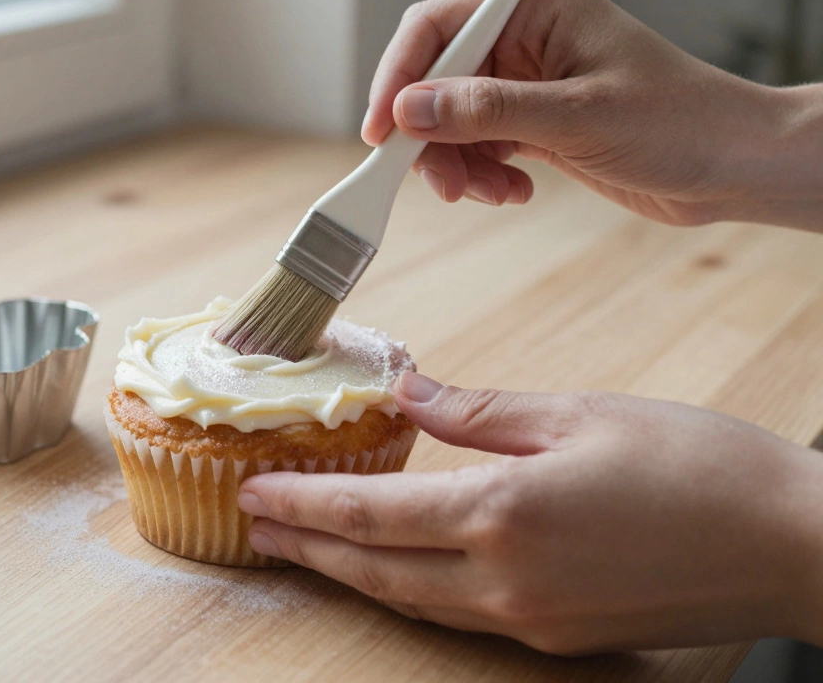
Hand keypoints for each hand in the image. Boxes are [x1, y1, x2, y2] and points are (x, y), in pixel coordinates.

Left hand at [238, 371, 822, 654]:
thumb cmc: (698, 466)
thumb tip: (407, 389)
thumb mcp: (580, 413)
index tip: (256, 494)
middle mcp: (504, 580)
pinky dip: (412, 590)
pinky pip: (460, 616)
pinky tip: (398, 567)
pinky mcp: (559, 635)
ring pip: (412, 602)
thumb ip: (479, 409)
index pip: (368, 514)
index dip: (301, 505)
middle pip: (375, 571)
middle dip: (308, 550)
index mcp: (502, 513)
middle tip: (256, 530)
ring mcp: (530, 619)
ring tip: (308, 550)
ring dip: (352, 575)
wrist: (792, 546)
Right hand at [363, 0, 822, 230]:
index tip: (382, 132)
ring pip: (450, 122)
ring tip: (491, 193)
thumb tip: (410, 111)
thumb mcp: (577, 116)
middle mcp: (524, 39)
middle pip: (434, 81)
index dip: (399, 78)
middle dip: (430, 137)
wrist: (733, 167)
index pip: (436, 28)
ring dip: (458, 164)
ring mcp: (525, 82)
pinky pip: (477, 146)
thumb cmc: (680, 122)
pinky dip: (483, 175)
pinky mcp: (531, 122)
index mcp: (535, 8)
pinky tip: (514, 190)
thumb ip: (487, 111)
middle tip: (442, 185)